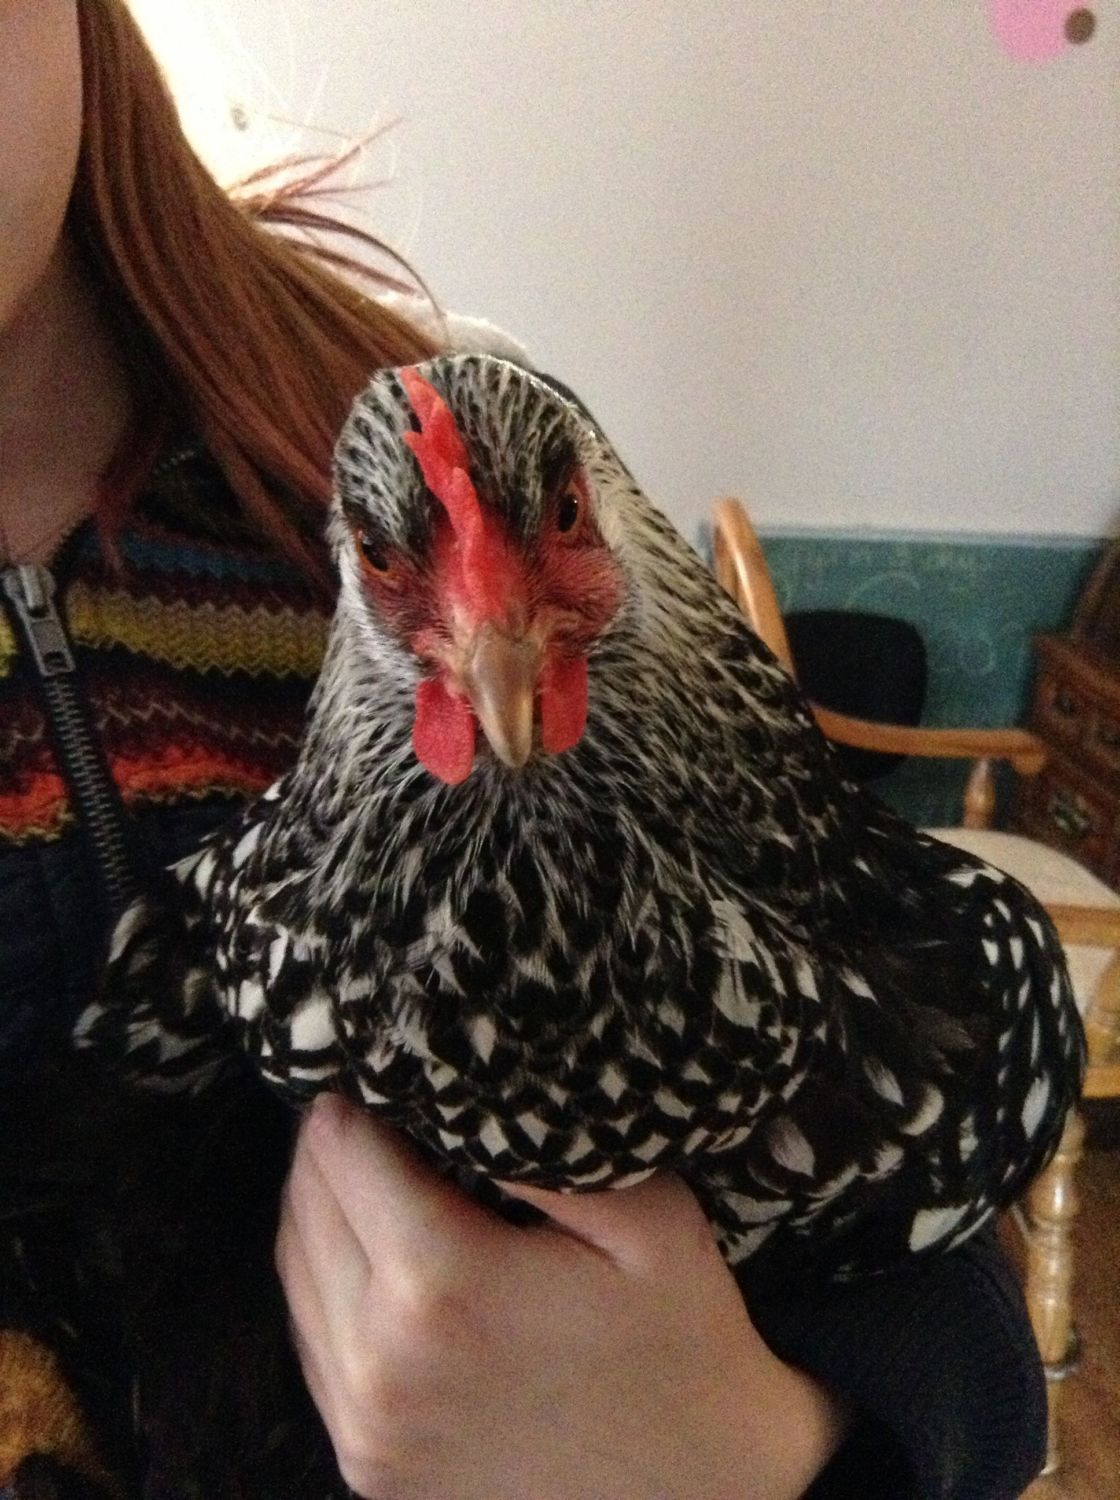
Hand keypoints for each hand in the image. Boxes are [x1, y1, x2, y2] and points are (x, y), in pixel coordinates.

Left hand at [276, 1095, 847, 1499]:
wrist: (699, 1496)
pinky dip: (326, 1284)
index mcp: (444, 1286)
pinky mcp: (368, 1464)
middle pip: (306, 1204)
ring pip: (295, 1272)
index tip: (387, 1070)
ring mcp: (366, 1423)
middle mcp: (381, 1361)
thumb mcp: (649, 1222)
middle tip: (374, 1108)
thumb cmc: (680, 1344)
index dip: (360, 1096)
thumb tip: (467, 1086)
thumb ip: (552, 1149)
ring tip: (369, 1170)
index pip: (342, 1150)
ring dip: (321, 1209)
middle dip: (332, 1144)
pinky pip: (312, 1344)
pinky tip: (374, 1256)